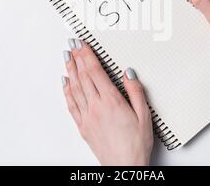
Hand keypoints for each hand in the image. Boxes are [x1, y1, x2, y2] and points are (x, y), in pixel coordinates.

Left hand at [62, 38, 152, 164]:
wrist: (124, 167)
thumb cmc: (135, 144)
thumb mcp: (144, 115)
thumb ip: (135, 91)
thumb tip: (128, 73)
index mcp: (111, 101)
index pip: (95, 71)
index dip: (87, 55)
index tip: (82, 44)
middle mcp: (96, 107)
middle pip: (83, 76)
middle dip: (77, 58)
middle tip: (72, 45)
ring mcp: (87, 117)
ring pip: (75, 88)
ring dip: (70, 71)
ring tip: (67, 58)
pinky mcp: (83, 127)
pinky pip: (71, 105)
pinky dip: (67, 91)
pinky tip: (65, 83)